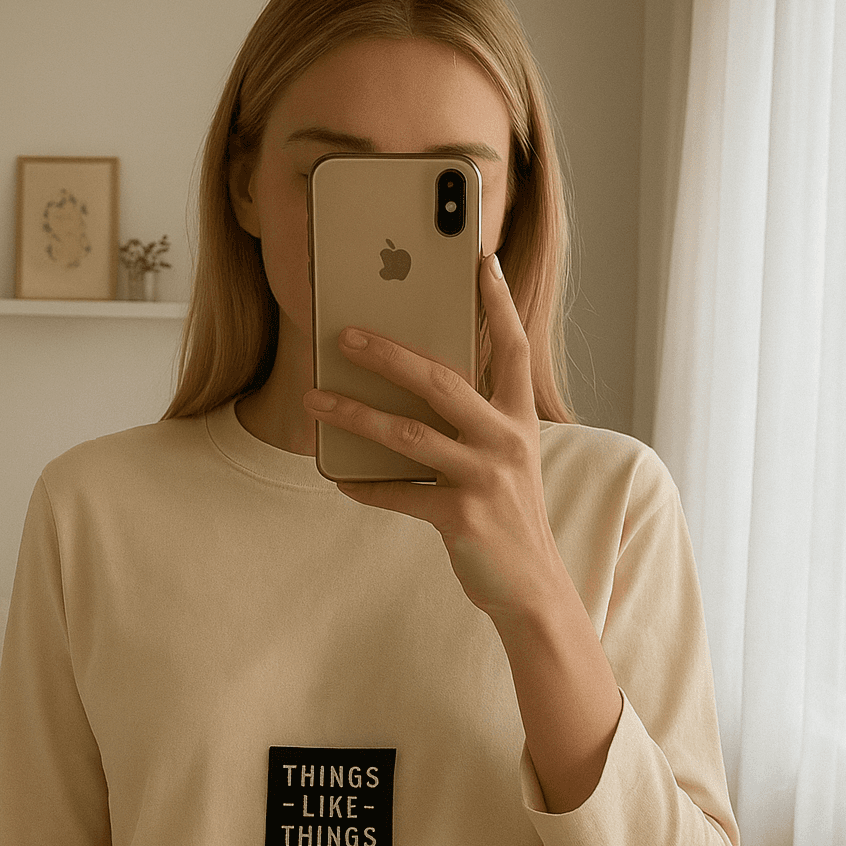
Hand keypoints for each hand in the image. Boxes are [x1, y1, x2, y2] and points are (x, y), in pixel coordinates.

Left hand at [301, 253, 561, 628]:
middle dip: (387, 353)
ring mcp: (485, 478)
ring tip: (314, 399)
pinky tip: (338, 476)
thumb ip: (474, 421)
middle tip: (343, 334)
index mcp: (520, 419)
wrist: (531, 586)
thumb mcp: (504, 458)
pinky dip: (363, 484)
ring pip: (407, 433)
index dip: (498, 303)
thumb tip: (410, 384)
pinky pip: (397, 493)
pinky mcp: (461, 516)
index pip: (513, 347)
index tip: (481, 259)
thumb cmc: (507, 513)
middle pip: (441, 380)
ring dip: (353, 413)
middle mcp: (507, 441)